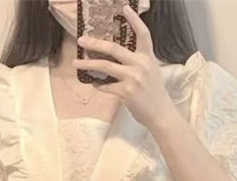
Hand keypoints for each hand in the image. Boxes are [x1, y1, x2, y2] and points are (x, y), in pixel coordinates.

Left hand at [74, 3, 177, 132]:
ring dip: (88, 64)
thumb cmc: (155, 94)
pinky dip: (98, 85)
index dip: (134, 20)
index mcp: (148, 57)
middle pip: (114, 48)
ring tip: (76, 63)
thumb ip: (138, 62)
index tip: (124, 8)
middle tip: (81, 40)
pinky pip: (106, 86)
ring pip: (105, 66)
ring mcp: (132, 78)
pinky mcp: (126, 92)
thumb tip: (117, 58)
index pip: (143, 34)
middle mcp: (140, 64)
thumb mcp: (152, 71)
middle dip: (95, 43)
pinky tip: (93, 84)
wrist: (161, 114)